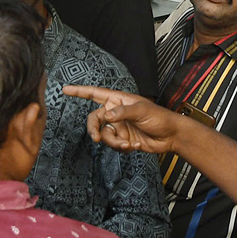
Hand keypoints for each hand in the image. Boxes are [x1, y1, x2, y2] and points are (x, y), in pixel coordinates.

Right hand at [61, 85, 180, 154]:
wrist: (171, 136)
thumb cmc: (159, 117)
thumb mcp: (141, 111)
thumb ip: (122, 113)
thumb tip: (105, 116)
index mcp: (118, 100)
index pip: (94, 94)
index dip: (79, 91)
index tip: (65, 89)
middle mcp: (115, 113)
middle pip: (94, 120)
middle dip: (94, 130)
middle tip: (96, 138)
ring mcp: (118, 127)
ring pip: (104, 136)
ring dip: (114, 142)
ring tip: (128, 144)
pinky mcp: (123, 140)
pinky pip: (113, 145)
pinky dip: (122, 147)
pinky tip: (135, 146)